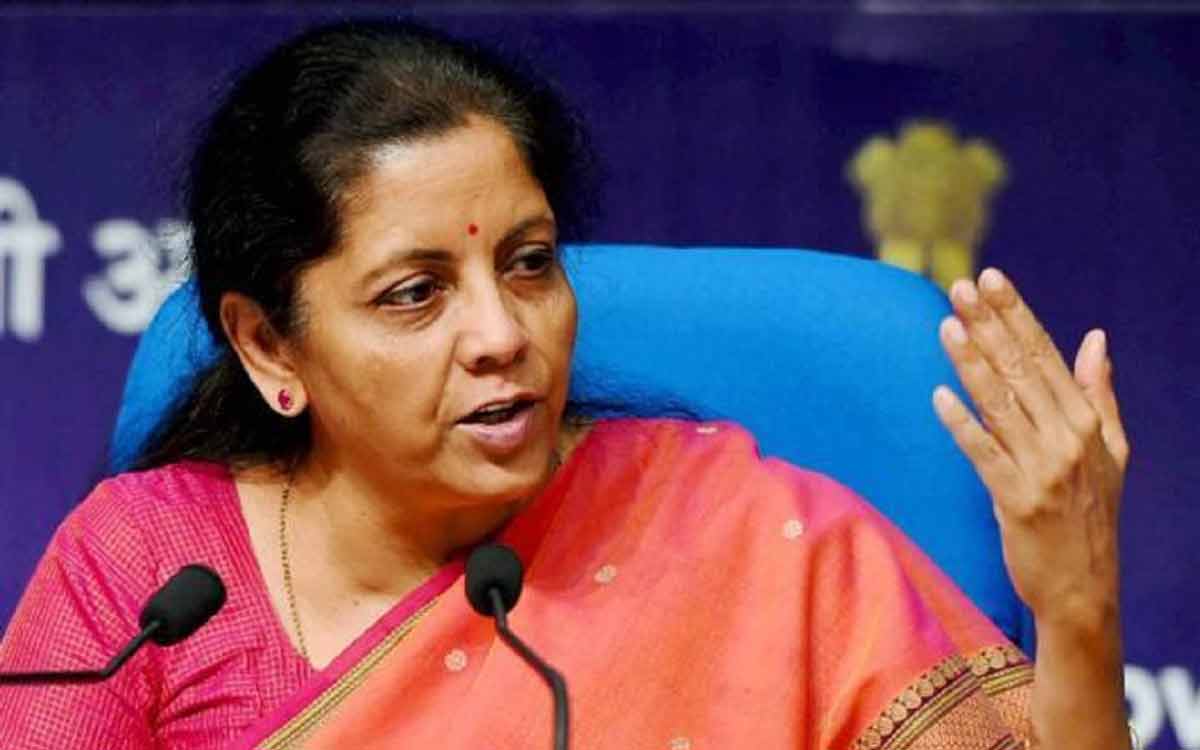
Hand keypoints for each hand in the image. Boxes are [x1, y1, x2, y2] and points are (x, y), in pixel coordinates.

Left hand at [931, 268, 1129, 628]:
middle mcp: (1067, 440)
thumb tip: (1095, 337)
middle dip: (989, 325)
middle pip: (1020, 371)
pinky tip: (939, 396)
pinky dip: (962, 425)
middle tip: (959, 287)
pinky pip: (984, 454)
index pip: (1045, 356)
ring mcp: (1043, 470)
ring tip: (946, 325)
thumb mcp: (1111, 452)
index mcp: (1087, 422)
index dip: (1016, 315)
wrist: (1084, 589)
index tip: (991, 279)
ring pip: (1000, 404)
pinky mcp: (1017, 501)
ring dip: (971, 362)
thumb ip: (1099, 393)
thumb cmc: (1091, 516)